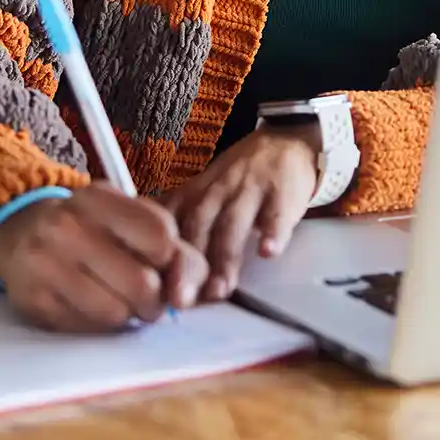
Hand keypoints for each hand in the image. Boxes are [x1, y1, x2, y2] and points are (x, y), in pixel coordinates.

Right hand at [0, 185, 209, 332]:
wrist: (17, 231)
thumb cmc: (87, 227)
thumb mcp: (123, 216)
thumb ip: (167, 244)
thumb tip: (187, 292)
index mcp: (97, 198)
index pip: (160, 236)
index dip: (171, 259)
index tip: (162, 264)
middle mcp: (66, 226)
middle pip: (141, 283)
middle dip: (155, 301)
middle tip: (149, 300)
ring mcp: (45, 264)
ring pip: (115, 313)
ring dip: (127, 315)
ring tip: (119, 302)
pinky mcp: (34, 301)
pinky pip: (87, 328)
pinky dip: (99, 324)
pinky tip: (91, 305)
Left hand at [170, 127, 319, 301]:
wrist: (287, 141)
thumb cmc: (240, 178)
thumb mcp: (204, 191)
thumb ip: (180, 222)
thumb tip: (153, 266)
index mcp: (193, 193)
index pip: (169, 224)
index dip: (159, 257)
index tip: (154, 290)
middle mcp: (216, 190)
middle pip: (196, 226)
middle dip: (186, 265)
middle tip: (181, 299)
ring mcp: (249, 190)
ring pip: (232, 224)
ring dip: (224, 258)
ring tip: (220, 289)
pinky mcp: (282, 192)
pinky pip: (277, 213)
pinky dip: (272, 232)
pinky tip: (268, 252)